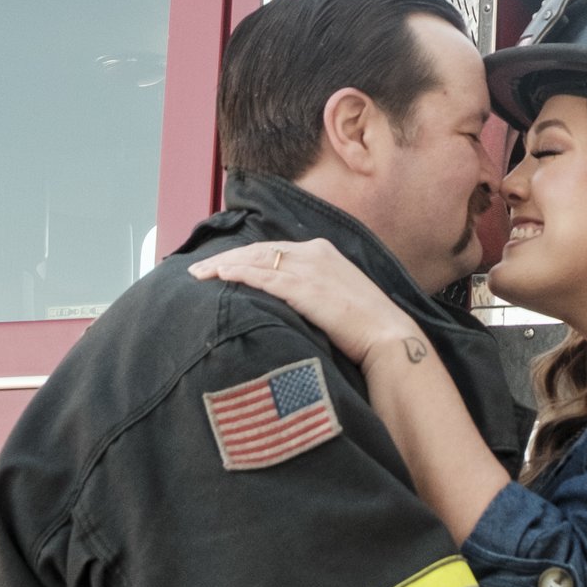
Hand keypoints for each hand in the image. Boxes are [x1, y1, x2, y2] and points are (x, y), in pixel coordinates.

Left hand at [191, 238, 408, 367]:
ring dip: (222, 266)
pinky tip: (219, 277)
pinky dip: (238, 275)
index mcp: (322, 251)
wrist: (388, 337)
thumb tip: (288, 299)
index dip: (243, 256)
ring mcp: (309, 269)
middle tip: (198, 269)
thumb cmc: (366, 325)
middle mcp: (314, 253)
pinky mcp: (305, 288)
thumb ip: (313, 289)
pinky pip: (263, 278)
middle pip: (258, 250)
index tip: (222, 264)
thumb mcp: (338, 295)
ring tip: (198, 275)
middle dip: (225, 259)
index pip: (272, 249)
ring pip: (255, 260)